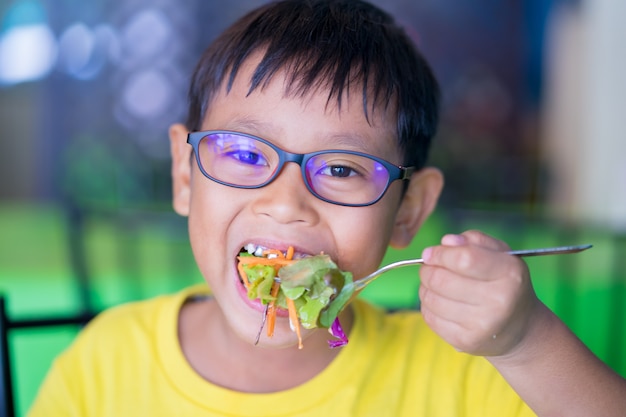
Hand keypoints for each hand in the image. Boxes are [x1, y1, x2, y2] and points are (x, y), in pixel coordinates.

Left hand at [419, 230, 538, 355]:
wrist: (519, 329)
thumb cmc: (505, 283)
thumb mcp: (501, 255)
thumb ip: (475, 240)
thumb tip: (446, 241)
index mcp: (510, 274)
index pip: (463, 259)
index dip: (440, 254)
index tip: (430, 253)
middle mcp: (499, 301)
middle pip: (442, 280)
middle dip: (427, 270)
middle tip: (429, 268)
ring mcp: (482, 324)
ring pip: (432, 299)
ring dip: (425, 287)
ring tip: (435, 284)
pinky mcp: (466, 341)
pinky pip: (430, 318)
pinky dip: (427, 306)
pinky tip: (439, 302)